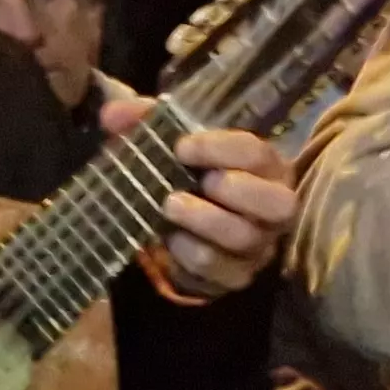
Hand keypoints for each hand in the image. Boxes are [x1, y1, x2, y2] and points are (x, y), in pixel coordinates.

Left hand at [107, 105, 297, 296]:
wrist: (186, 226)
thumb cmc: (189, 174)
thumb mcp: (171, 141)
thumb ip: (146, 121)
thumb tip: (111, 114)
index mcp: (267, 166)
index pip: (258, 154)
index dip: (220, 149)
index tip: (181, 148)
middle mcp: (274, 207)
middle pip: (278, 203)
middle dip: (236, 190)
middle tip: (196, 182)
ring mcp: (259, 245)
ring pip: (244, 238)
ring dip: (205, 221)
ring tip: (169, 207)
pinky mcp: (237, 275)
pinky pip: (220, 270)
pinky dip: (190, 253)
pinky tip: (170, 238)